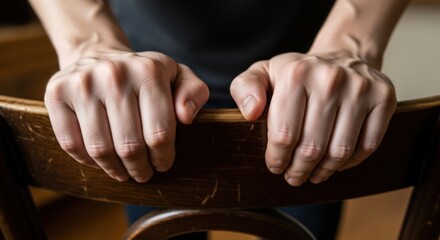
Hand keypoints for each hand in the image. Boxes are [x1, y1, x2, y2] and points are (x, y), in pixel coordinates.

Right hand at [45, 48, 208, 182]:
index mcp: (148, 71)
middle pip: (130, 146)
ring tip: (124, 171)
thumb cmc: (143, 74)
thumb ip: (193, 93)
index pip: (159, 134)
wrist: (98, 54)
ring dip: (115, 169)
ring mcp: (81, 83)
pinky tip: (101, 160)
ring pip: (100, 149)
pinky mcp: (56, 94)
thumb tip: (185, 117)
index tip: (162, 164)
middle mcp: (113, 74)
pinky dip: (88, 161)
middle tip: (143, 173)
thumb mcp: (177, 75)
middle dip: (140, 169)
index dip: (163, 158)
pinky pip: (71, 144)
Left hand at [230, 51, 395, 185]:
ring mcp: (361, 88)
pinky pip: (368, 145)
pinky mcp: (384, 97)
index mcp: (296, 73)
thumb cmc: (297, 74)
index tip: (276, 166)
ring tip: (313, 173)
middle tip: (294, 176)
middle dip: (299, 170)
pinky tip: (337, 161)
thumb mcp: (263, 74)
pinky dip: (350, 162)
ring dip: (324, 171)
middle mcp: (331, 79)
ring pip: (340, 151)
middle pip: (312, 147)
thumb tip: (251, 112)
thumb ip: (246, 89)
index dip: (277, 158)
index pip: (284, 134)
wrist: (341, 56)